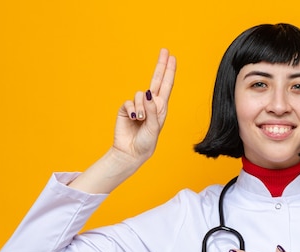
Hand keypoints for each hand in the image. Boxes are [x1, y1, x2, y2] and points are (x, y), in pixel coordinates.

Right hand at [113, 48, 176, 163]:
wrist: (131, 152)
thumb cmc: (146, 142)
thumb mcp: (154, 127)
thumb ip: (152, 110)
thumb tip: (148, 93)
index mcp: (161, 108)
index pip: (166, 86)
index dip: (169, 71)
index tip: (172, 57)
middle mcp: (151, 104)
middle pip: (156, 80)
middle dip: (160, 65)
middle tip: (164, 50)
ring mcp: (138, 106)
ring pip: (140, 94)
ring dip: (142, 107)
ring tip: (141, 120)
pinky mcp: (126, 109)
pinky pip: (130, 102)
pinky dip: (133, 110)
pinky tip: (134, 119)